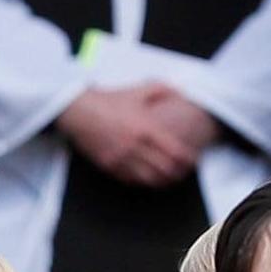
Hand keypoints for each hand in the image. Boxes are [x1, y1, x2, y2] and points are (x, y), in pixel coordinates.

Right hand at [57, 84, 216, 185]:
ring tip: (168, 179)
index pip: (175, 151)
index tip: (193, 160)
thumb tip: (180, 91)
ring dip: (161, 181)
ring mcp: (121, 158)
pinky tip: (147, 178)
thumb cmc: (107, 100)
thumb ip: (160, 90)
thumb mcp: (136, 90)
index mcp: (146, 128)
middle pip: (165, 169)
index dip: (187, 159)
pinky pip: (130, 180)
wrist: (77, 109)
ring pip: (149, 179)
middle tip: (183, 172)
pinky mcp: (109, 165)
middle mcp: (135, 145)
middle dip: (177, 173)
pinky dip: (142, 181)